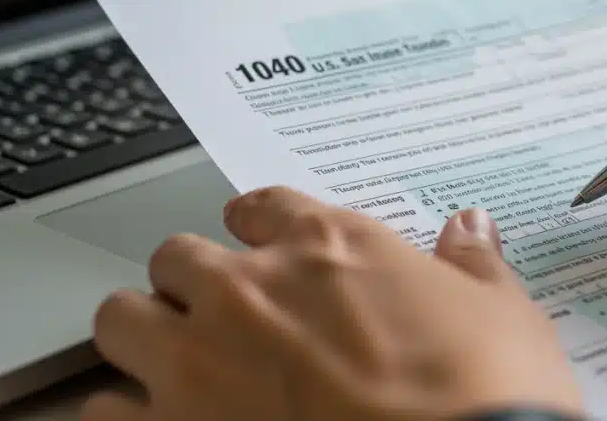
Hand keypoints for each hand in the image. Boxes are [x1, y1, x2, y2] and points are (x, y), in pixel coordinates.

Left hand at [81, 189, 582, 420]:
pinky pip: (103, 410)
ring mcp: (203, 359)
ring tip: (171, 369)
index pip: (262, 205)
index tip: (263, 247)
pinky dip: (122, 414)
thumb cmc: (486, 392)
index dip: (258, 226)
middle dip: (190, 283)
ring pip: (120, 320)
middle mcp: (253, 288)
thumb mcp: (502, 313)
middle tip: (219, 315)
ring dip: (142, 340)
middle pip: (176, 257)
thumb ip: (472, 264)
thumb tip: (472, 227)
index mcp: (330, 246)